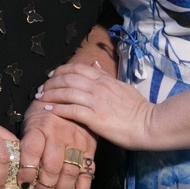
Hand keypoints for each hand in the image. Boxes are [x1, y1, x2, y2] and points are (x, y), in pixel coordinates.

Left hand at [20, 101, 96, 188]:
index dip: (26, 171)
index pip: (32, 151)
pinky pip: (87, 173)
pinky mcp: (90, 149)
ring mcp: (76, 143)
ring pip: (69, 172)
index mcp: (40, 127)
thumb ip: (26, 143)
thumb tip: (15, 168)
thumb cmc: (45, 113)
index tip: (22, 184)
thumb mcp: (31, 121)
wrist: (70, 98)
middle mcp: (59, 135)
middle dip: (43, 187)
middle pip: (51, 167)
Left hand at [36, 61, 154, 150]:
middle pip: (68, 78)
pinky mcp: (95, 118)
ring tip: (40, 98)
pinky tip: (49, 110)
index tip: (51, 76)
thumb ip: (105, 76)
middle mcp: (98, 87)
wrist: (149, 124)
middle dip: (51, 82)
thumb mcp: (122, 86)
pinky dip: (58, 109)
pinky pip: (71, 110)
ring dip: (50, 94)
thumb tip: (94, 64)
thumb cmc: (137, 108)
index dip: (61, 70)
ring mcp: (96, 102)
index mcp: (104, 79)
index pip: (77, 68)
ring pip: (67, 92)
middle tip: (41, 89)